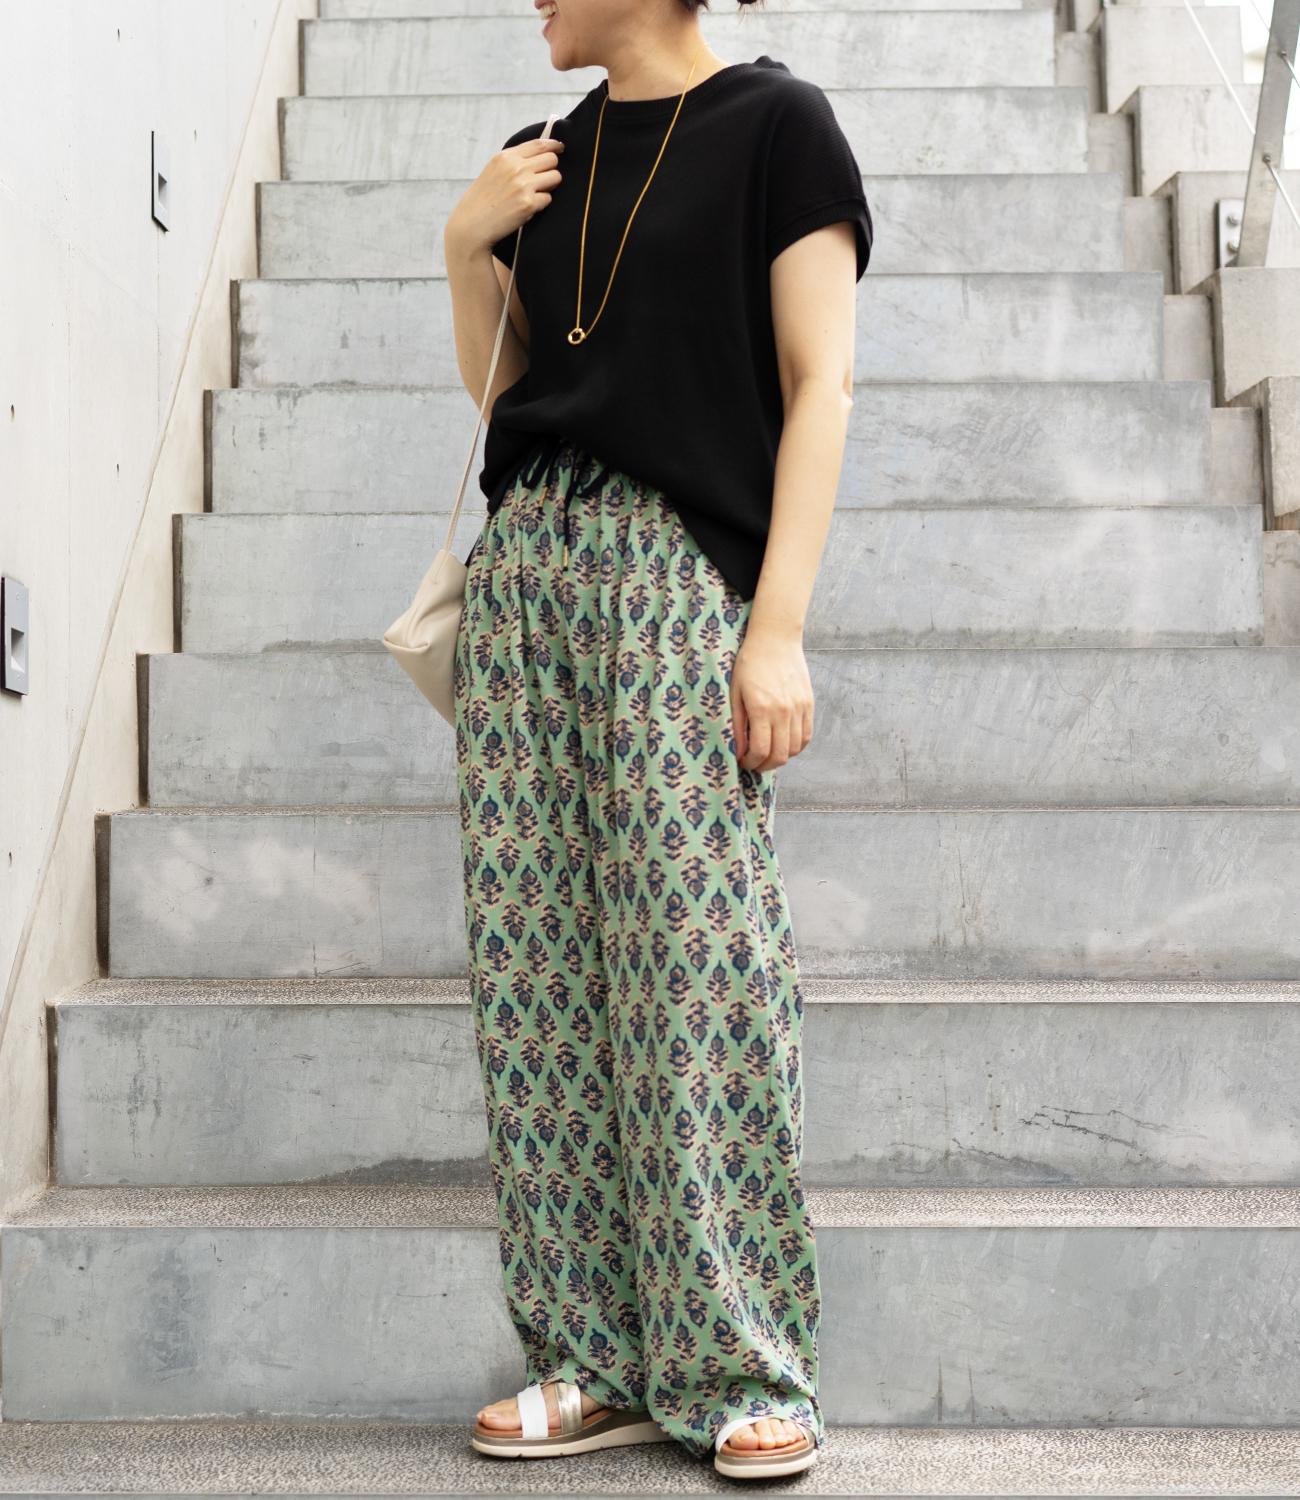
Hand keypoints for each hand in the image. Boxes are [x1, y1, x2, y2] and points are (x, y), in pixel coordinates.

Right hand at [445, 136, 565, 259]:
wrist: (471, 225)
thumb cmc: (482, 201)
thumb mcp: (493, 171)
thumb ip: (513, 162)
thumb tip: (539, 155)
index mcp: (506, 157)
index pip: (538, 144)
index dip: (554, 145)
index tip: (560, 148)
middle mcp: (515, 168)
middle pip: (552, 159)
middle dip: (551, 169)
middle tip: (542, 180)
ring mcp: (523, 185)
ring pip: (555, 177)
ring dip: (549, 186)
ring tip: (534, 195)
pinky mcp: (528, 204)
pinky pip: (548, 199)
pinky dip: (541, 204)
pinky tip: (527, 209)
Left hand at [730, 627, 813, 772]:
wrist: (775, 639)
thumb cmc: (749, 663)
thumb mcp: (735, 693)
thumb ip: (737, 725)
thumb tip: (738, 751)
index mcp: (761, 708)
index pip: (760, 751)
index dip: (751, 763)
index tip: (743, 762)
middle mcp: (783, 711)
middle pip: (779, 755)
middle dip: (765, 766)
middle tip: (754, 763)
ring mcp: (799, 708)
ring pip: (794, 749)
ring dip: (780, 757)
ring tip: (768, 753)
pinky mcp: (809, 704)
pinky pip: (806, 736)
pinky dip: (795, 746)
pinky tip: (783, 743)